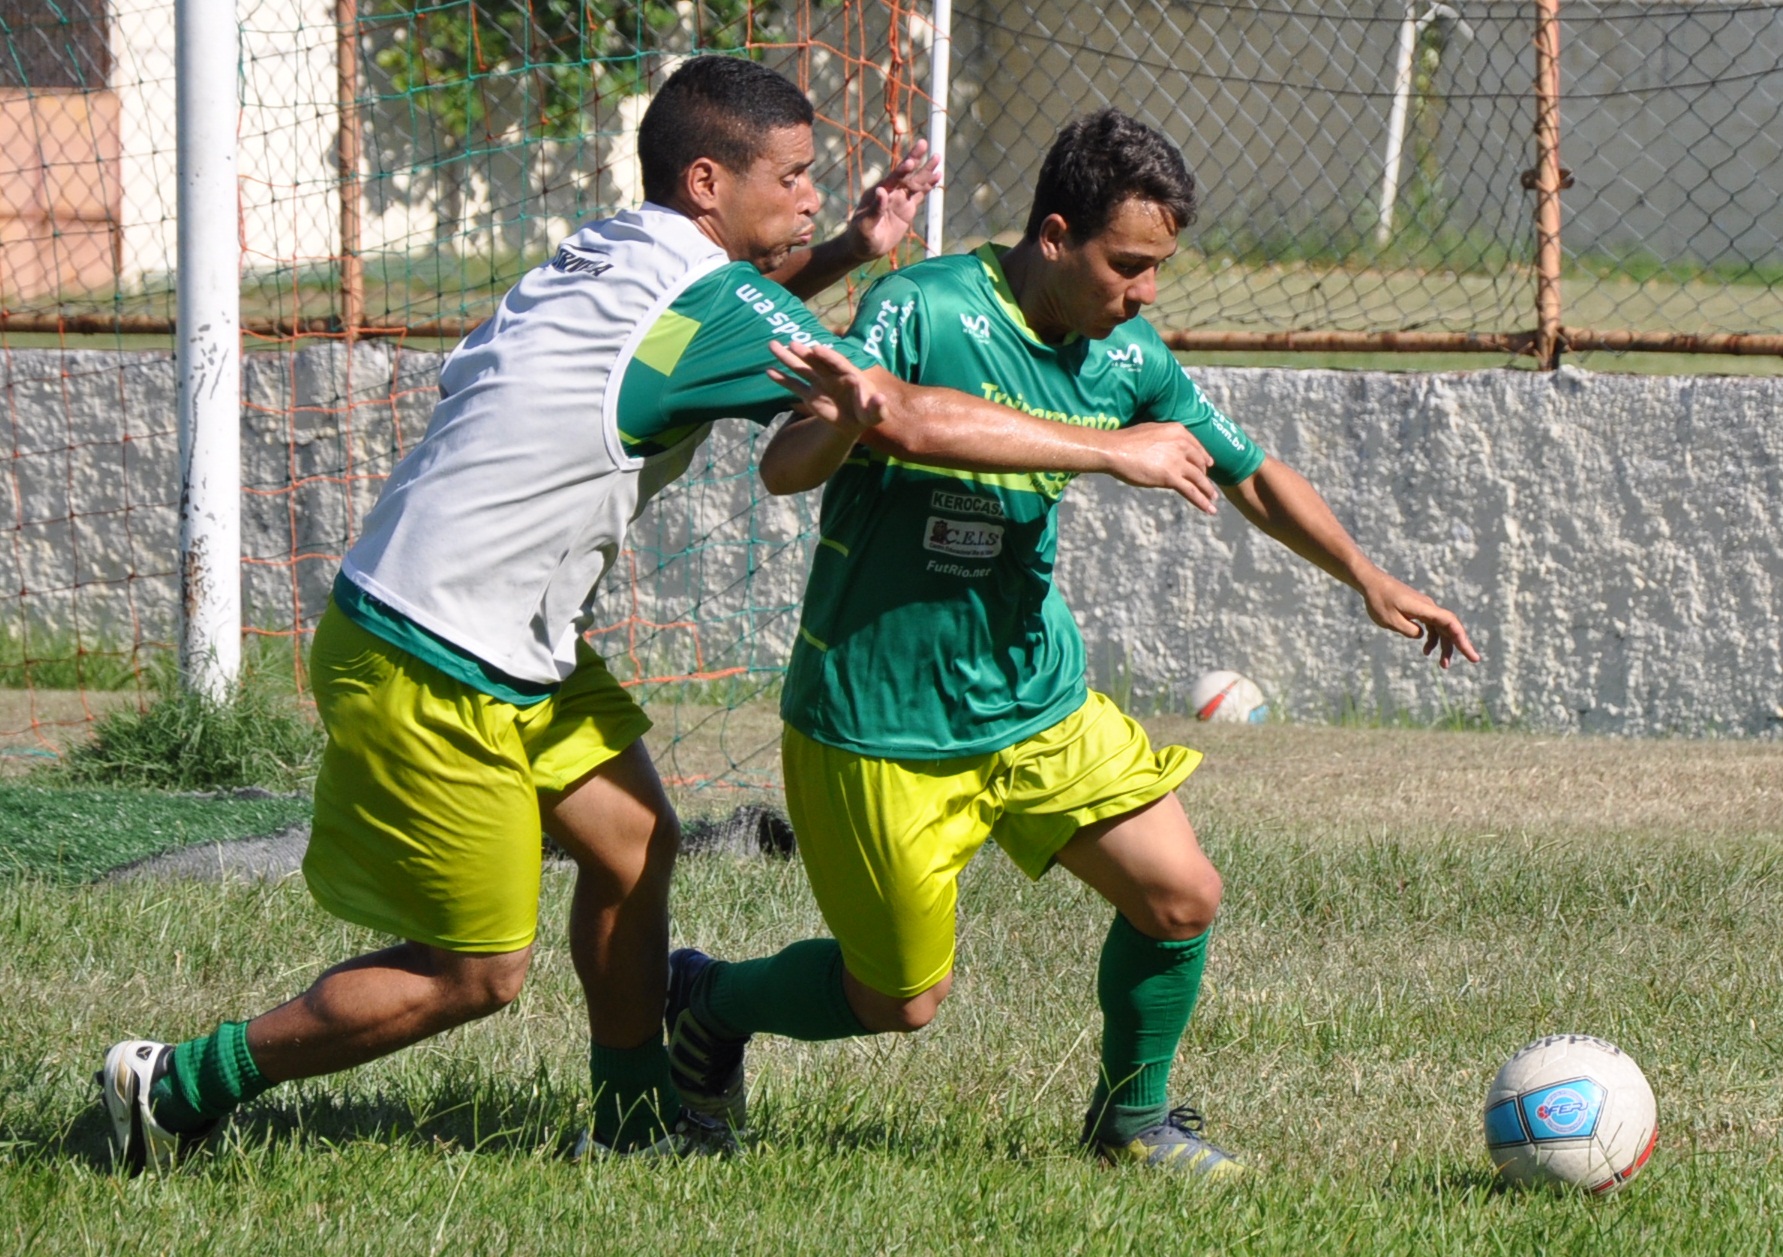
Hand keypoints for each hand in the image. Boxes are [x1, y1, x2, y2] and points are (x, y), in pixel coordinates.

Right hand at [767, 340, 887, 434]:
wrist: (855, 422)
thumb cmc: (868, 413)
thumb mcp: (876, 414)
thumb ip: (878, 407)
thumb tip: (880, 399)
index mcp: (849, 374)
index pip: (837, 362)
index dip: (827, 356)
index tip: (816, 349)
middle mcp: (831, 375)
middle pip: (817, 361)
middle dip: (805, 353)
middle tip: (792, 344)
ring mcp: (819, 383)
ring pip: (802, 369)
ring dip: (788, 358)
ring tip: (773, 345)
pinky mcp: (810, 395)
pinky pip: (795, 386)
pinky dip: (782, 380)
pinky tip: (769, 371)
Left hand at [841, 140, 941, 261]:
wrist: (864, 247)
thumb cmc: (860, 237)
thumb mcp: (865, 226)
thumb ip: (874, 209)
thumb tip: (881, 191)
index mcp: (877, 193)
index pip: (892, 179)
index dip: (902, 171)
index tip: (911, 162)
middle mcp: (890, 191)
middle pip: (905, 174)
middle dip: (914, 159)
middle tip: (923, 143)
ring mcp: (899, 199)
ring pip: (915, 181)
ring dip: (926, 170)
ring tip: (937, 156)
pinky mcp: (907, 208)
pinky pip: (920, 194)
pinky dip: (929, 185)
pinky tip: (937, 176)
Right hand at [1101, 423, 1219, 514]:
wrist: (1115, 450)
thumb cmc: (1125, 441)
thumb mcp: (1150, 431)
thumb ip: (1163, 439)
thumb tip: (1164, 450)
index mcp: (1178, 431)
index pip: (1197, 447)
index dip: (1204, 458)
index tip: (1208, 465)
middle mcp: (1182, 445)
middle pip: (1200, 464)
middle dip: (1205, 476)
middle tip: (1208, 485)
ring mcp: (1178, 461)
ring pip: (1199, 479)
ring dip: (1208, 490)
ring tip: (1213, 499)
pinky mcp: (1171, 477)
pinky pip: (1192, 492)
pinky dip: (1202, 502)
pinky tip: (1209, 509)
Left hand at [1359, 572, 1480, 668]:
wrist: (1371, 582)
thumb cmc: (1379, 601)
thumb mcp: (1390, 621)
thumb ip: (1408, 630)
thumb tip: (1422, 635)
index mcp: (1425, 609)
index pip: (1450, 624)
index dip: (1462, 640)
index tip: (1471, 654)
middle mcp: (1429, 607)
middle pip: (1450, 627)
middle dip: (1460, 645)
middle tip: (1473, 660)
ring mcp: (1425, 608)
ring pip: (1442, 628)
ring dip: (1444, 645)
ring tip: (1443, 664)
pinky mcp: (1419, 610)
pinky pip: (1432, 625)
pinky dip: (1432, 638)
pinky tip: (1427, 650)